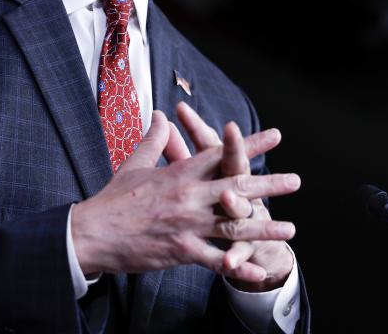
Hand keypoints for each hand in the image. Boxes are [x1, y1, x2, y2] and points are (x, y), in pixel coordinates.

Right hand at [70, 114, 299, 283]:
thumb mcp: (134, 164)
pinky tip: (257, 272)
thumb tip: (161, 115)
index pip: (220, 154)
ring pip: (233, 225)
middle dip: (268, 184)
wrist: (92, 233)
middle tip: (294, 181)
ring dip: (263, 227)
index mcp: (180, 173)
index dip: (249, 144)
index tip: (274, 136)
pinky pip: (214, 259)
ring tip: (289, 229)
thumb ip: (154, 140)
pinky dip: (236, 267)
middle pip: (236, 187)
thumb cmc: (114, 199)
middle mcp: (189, 196)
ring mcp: (187, 224)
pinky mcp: (181, 250)